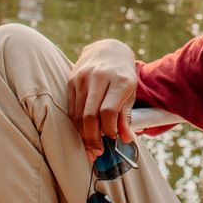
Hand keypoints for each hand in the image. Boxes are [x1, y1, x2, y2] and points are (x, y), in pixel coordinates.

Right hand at [67, 39, 137, 161]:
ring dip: (83, 134)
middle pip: (90, 115)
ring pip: (78, 113)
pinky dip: (77, 123)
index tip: (113, 139)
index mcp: (119, 80)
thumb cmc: (122, 74)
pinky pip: (71, 108)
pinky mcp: (71, 80)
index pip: (109, 111)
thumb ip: (126, 116)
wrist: (108, 49)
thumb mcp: (131, 92)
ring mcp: (83, 77)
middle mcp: (99, 77)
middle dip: (93, 138)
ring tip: (90, 147)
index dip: (109, 130)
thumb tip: (125, 140)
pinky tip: (83, 132)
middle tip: (97, 153)